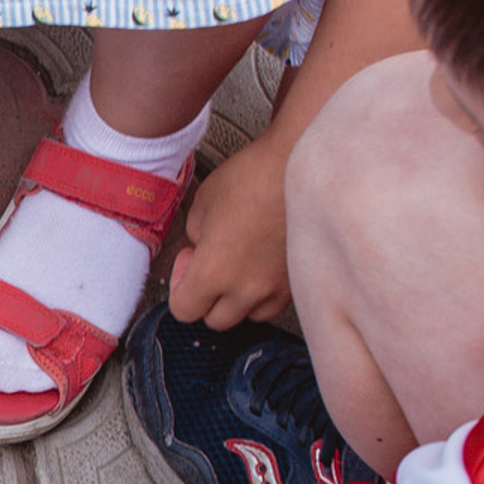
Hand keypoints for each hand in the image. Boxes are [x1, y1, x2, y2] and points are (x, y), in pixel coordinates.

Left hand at [168, 135, 292, 327]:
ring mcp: (280, 287)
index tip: (188, 262)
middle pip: (217, 320)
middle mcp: (248, 289)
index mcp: (214, 273)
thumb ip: (195, 233)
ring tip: (242, 265)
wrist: (304, 163)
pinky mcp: (303, 278)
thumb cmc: (255, 175)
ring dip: (240, 298)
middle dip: (208, 297)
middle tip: (212, 262)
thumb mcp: (204, 201)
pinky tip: (265, 263)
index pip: (184, 311)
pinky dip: (268, 290)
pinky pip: (279, 300)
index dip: (179, 286)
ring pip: (251, 315)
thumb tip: (202, 246)